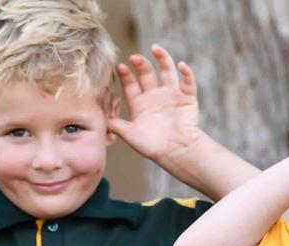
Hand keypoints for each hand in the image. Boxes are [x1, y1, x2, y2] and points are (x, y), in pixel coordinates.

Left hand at [109, 45, 204, 162]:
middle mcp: (155, 97)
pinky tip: (181, 65)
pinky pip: (188, 83)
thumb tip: (101, 118)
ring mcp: (171, 96)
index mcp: (140, 104)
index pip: (131, 85)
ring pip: (167, 72)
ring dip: (162, 59)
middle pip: (147, 75)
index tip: (119, 67)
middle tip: (134, 58)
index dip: (125, 76)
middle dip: (140, 65)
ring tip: (155, 48)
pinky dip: (186, 73)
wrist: (177, 154)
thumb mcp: (131, 136)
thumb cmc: (153, 147)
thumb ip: (117, 126)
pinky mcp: (187, 98)